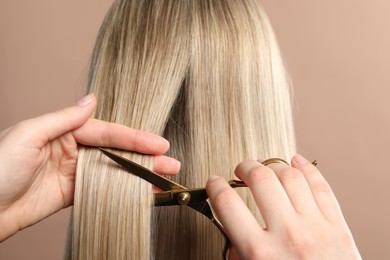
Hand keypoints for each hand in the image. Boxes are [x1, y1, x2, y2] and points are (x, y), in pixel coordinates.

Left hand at [0, 94, 179, 241]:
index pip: (107, 132)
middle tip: (171, 162)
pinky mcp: (73, 193)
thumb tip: (91, 100)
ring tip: (164, 177)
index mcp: (63, 130)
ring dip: (140, 174)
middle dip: (145, 157)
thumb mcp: (28, 134)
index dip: (134, 138)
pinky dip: (124, 189)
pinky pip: (104, 188)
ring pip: (115, 170)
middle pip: (116, 151)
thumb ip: (64, 118)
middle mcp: (72, 149)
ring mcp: (75, 172)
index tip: (158, 144)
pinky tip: (141, 190)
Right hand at [206, 155, 360, 259]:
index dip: (216, 187)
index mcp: (261, 254)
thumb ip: (241, 257)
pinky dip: (306, 169)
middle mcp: (288, 235)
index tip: (215, 182)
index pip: (228, 204)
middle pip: (260, 179)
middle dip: (245, 167)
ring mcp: (316, 227)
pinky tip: (295, 161)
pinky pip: (321, 186)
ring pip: (291, 176)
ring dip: (273, 165)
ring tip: (265, 166)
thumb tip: (238, 238)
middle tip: (240, 169)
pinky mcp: (338, 226)